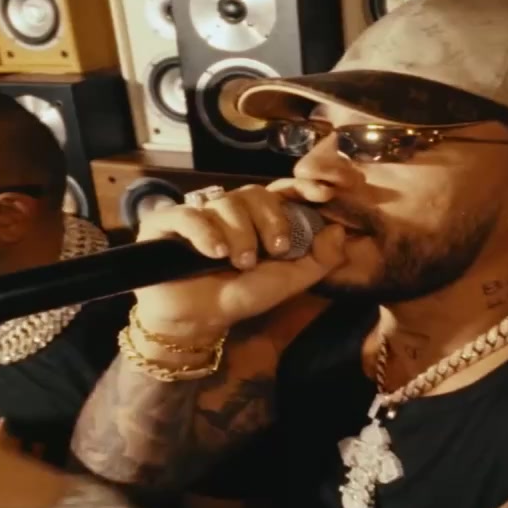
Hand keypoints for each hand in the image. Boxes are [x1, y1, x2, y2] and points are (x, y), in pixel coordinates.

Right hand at [134, 179, 346, 339]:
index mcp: (259, 218)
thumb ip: (319, 260)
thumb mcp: (287, 281)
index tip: (324, 193)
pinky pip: (189, 214)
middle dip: (270, 221)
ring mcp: (199, 213)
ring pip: (226, 203)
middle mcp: (230, 210)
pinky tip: (214, 253)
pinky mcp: (167, 222)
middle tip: (273, 251)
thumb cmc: (240, 296)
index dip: (303, 187)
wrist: (197, 320)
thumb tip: (340, 229)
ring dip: (239, 235)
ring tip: (239, 263)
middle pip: (255, 193)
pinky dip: (205, 233)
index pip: (282, 190)